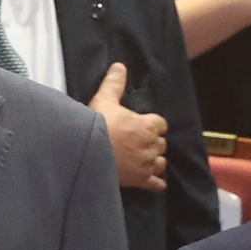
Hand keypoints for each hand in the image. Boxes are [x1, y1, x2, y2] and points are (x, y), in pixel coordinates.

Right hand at [87, 64, 165, 190]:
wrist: (89, 153)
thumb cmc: (97, 125)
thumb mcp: (104, 100)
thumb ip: (114, 84)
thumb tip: (119, 66)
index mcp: (147, 126)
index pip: (160, 124)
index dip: (152, 124)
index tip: (141, 125)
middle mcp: (152, 145)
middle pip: (161, 144)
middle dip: (152, 143)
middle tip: (138, 142)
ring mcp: (148, 164)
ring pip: (161, 163)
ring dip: (154, 161)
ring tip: (143, 159)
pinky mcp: (141, 180)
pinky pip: (156, 183)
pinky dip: (156, 182)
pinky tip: (152, 181)